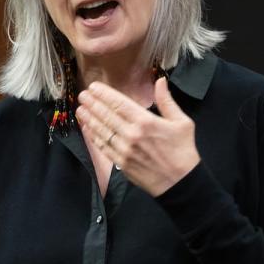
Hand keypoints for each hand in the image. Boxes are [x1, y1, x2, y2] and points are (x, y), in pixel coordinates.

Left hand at [76, 77, 200, 196]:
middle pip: (107, 115)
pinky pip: (104, 147)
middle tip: (82, 95)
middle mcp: (132, 134)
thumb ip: (167, 100)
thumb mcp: (182, 122)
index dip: (104, 94)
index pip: (119, 103)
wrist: (181, 182)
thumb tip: (160, 81)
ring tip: (80, 109)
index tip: (93, 87)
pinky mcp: (121, 163)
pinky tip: (88, 128)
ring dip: (89, 119)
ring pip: (102, 130)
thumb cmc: (183, 150)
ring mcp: (125, 149)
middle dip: (93, 104)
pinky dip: (94, 136)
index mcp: (146, 121)